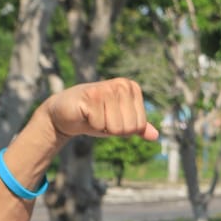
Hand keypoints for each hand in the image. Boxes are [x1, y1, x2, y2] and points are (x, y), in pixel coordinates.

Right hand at [39, 79, 159, 142]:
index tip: (112, 119)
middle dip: (114, 130)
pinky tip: (86, 115)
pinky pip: (100, 125)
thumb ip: (138, 127)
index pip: (140, 125)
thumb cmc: (95, 117)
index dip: (124, 130)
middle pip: (130, 127)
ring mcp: (106, 88)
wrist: (65, 113)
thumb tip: (155, 136)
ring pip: (116, 127)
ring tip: (94, 116)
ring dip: (103, 127)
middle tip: (101, 119)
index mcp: (132, 88)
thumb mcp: (120, 122)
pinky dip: (92, 125)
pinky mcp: (91, 96)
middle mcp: (122, 85)